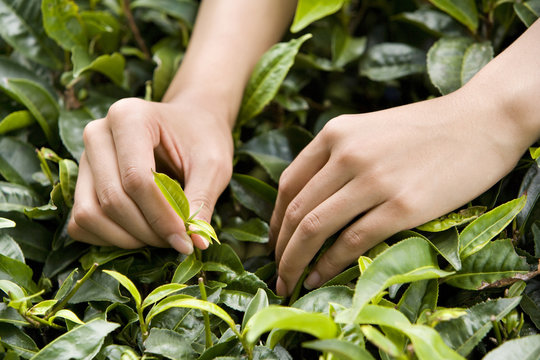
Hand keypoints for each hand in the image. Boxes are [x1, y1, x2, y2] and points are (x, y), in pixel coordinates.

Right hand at [68, 96, 232, 252]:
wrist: (189, 125)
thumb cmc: (201, 139)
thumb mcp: (213, 165)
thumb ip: (202, 201)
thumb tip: (197, 244)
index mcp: (129, 117)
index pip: (136, 178)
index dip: (161, 216)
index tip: (186, 239)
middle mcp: (97, 134)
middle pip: (111, 198)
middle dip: (147, 230)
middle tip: (178, 240)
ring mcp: (85, 159)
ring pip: (89, 215)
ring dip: (126, 238)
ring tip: (161, 236)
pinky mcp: (81, 182)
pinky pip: (80, 223)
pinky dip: (108, 238)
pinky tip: (140, 234)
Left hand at [269, 88, 525, 295]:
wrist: (480, 122)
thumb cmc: (424, 129)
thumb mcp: (368, 130)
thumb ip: (336, 157)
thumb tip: (308, 201)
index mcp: (335, 133)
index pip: (287, 184)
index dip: (274, 220)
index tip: (274, 241)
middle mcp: (347, 154)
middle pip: (295, 211)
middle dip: (280, 248)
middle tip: (276, 271)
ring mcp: (374, 180)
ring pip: (314, 228)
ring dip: (296, 262)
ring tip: (290, 281)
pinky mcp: (402, 206)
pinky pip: (351, 242)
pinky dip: (329, 265)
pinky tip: (319, 277)